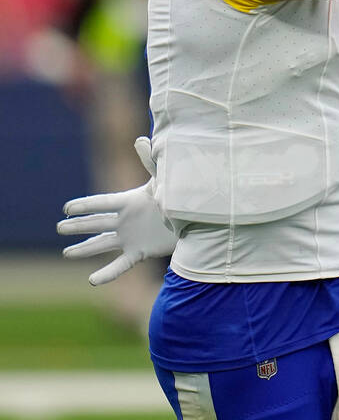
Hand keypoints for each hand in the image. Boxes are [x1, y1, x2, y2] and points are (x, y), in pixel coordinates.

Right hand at [56, 136, 177, 285]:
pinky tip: (92, 281)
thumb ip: (151, 162)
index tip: (67, 208)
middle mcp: (126, 221)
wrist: (196, 220)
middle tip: (60, 227)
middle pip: (97, 223)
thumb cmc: (179, 196)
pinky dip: (107, 273)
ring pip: (102, 244)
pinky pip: (120, 265)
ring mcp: (131, 237)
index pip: (103, 203)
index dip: (85, 205)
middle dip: (79, 225)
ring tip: (66, 253)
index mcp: (130, 202)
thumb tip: (141, 140)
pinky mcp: (140, 252)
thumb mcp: (164, 179)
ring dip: (85, 249)